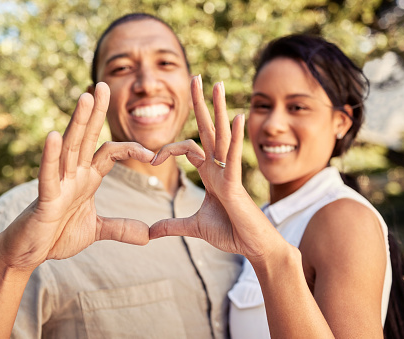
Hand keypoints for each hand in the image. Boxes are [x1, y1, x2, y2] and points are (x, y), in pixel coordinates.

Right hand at [0, 83, 154, 272]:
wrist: (28, 252)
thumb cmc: (57, 235)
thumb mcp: (97, 230)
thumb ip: (121, 228)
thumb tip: (148, 235)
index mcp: (86, 178)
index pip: (110, 153)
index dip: (130, 149)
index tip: (153, 155)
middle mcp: (73, 174)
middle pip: (87, 138)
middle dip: (96, 112)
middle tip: (104, 85)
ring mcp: (58, 183)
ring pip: (69, 147)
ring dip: (78, 122)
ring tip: (85, 97)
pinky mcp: (45, 198)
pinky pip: (48, 174)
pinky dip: (51, 155)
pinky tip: (54, 135)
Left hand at [150, 76, 281, 261]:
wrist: (253, 248)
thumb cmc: (230, 233)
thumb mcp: (193, 227)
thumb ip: (172, 225)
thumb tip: (150, 232)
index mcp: (210, 173)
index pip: (188, 148)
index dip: (167, 149)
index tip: (151, 160)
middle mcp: (220, 168)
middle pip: (208, 129)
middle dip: (201, 104)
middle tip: (197, 77)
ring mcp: (229, 174)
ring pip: (222, 135)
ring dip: (219, 109)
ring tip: (217, 84)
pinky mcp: (236, 186)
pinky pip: (234, 158)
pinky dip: (235, 138)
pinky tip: (236, 117)